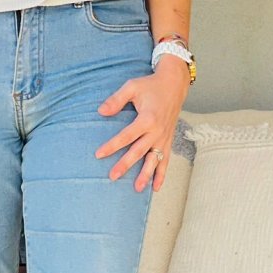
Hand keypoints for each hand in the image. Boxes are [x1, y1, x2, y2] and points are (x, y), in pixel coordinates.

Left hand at [94, 56, 192, 191]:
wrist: (174, 84)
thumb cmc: (151, 85)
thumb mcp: (132, 87)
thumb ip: (116, 100)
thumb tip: (101, 111)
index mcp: (147, 118)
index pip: (126, 136)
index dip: (112, 145)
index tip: (98, 154)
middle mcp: (157, 131)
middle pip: (139, 151)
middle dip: (125, 165)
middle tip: (112, 176)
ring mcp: (164, 137)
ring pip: (154, 159)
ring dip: (146, 174)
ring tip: (137, 188)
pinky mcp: (168, 140)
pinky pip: (166, 160)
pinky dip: (162, 174)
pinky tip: (156, 187)